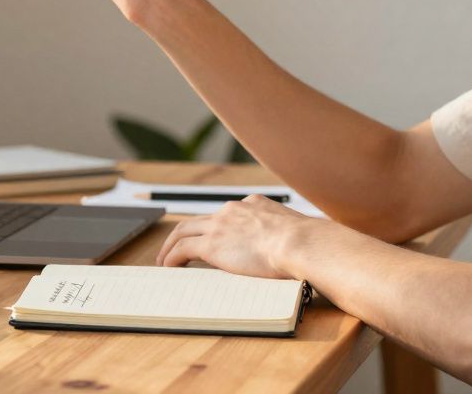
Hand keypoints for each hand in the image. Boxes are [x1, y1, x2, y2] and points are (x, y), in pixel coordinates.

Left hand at [155, 194, 312, 278]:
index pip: (227, 214)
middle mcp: (233, 210)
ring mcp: (221, 225)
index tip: (211, 238)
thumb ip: (288, 236)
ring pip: (183, 230)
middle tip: (174, 247)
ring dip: (171, 245)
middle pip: (199, 219)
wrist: (301, 243)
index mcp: (254, 205)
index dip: (215, 227)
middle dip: (184, 233)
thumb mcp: (298, 232)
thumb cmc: (307, 244)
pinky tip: (168, 266)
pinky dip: (171, 257)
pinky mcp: (212, 244)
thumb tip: (297, 249)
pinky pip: (182, 249)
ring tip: (164, 259)